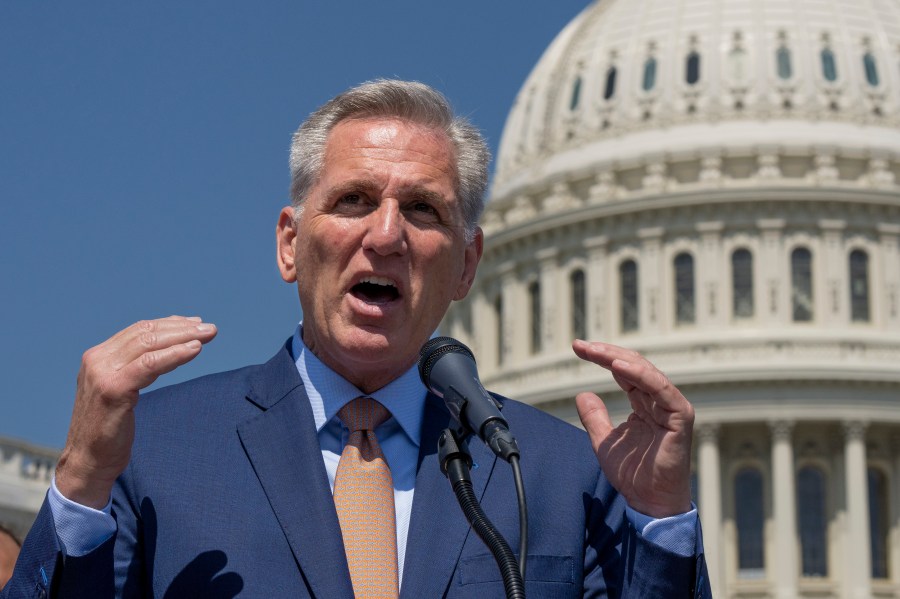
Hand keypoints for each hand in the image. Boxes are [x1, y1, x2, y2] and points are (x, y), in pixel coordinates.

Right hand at [55, 316, 216, 507]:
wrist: (88, 462)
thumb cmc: (109, 430)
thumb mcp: (120, 390)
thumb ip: (134, 368)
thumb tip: (165, 349)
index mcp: (98, 356)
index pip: (138, 330)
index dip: (169, 324)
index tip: (194, 323)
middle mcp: (97, 360)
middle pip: (146, 333)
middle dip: (181, 328)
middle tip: (209, 328)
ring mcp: (102, 374)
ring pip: (149, 344)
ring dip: (183, 337)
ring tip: (207, 335)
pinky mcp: (113, 390)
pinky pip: (150, 365)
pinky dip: (174, 355)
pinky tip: (194, 350)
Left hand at [573, 339, 693, 517]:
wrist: (649, 502)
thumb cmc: (632, 474)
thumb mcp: (604, 442)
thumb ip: (594, 418)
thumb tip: (582, 393)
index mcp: (645, 403)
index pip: (624, 372)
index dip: (602, 358)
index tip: (578, 348)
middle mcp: (660, 401)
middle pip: (633, 366)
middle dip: (606, 353)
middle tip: (581, 345)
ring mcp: (672, 407)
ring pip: (646, 372)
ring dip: (619, 358)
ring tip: (595, 351)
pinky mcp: (680, 417)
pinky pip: (661, 389)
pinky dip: (641, 375)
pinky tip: (618, 366)